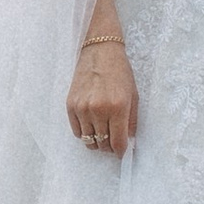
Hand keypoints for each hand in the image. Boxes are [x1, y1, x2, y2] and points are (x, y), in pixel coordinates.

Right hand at [68, 36, 137, 158]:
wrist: (99, 50)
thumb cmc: (120, 72)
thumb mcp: (133, 96)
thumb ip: (131, 121)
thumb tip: (129, 141)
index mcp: (117, 107)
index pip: (118, 143)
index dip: (121, 152)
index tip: (122, 153)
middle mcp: (98, 110)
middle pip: (103, 144)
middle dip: (110, 147)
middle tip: (113, 142)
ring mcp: (82, 108)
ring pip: (88, 140)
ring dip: (97, 142)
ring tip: (102, 135)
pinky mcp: (70, 104)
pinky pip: (76, 131)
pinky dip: (84, 133)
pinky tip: (91, 126)